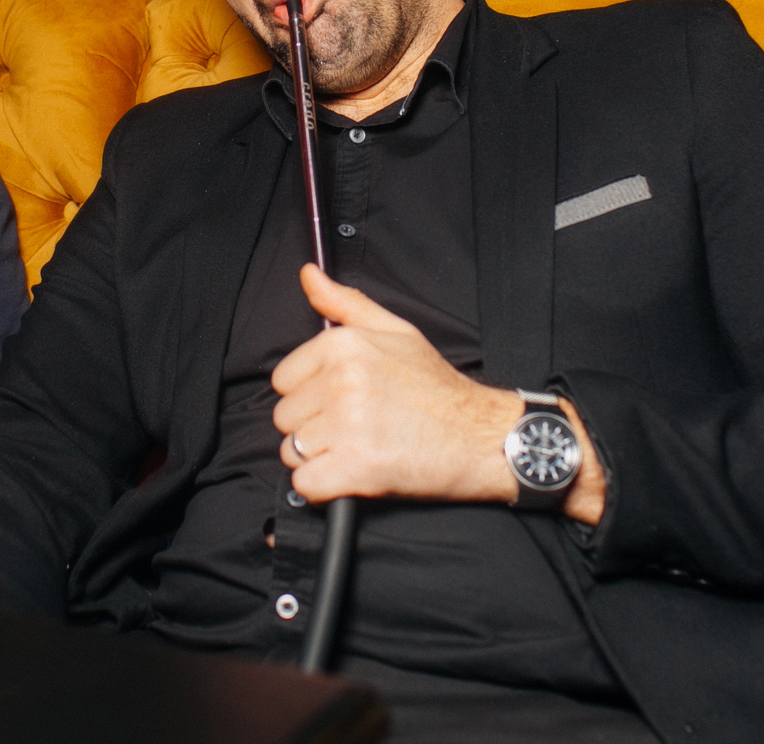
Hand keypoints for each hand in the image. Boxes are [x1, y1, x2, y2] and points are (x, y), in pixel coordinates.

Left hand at [273, 265, 604, 523]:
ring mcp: (348, 425)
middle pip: (285, 417)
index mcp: (344, 346)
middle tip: (355, 427)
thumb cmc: (437, 389)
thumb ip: (345, 303)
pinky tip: (352, 474)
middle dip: (314, 427)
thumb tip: (308, 275)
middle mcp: (342, 381)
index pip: (283, 380)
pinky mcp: (356, 467)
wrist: (480, 437)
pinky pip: (306, 484)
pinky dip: (324, 487)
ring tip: (358, 448)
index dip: (310, 395)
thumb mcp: (396, 332)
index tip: (339, 401)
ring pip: (292, 452)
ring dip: (320, 459)